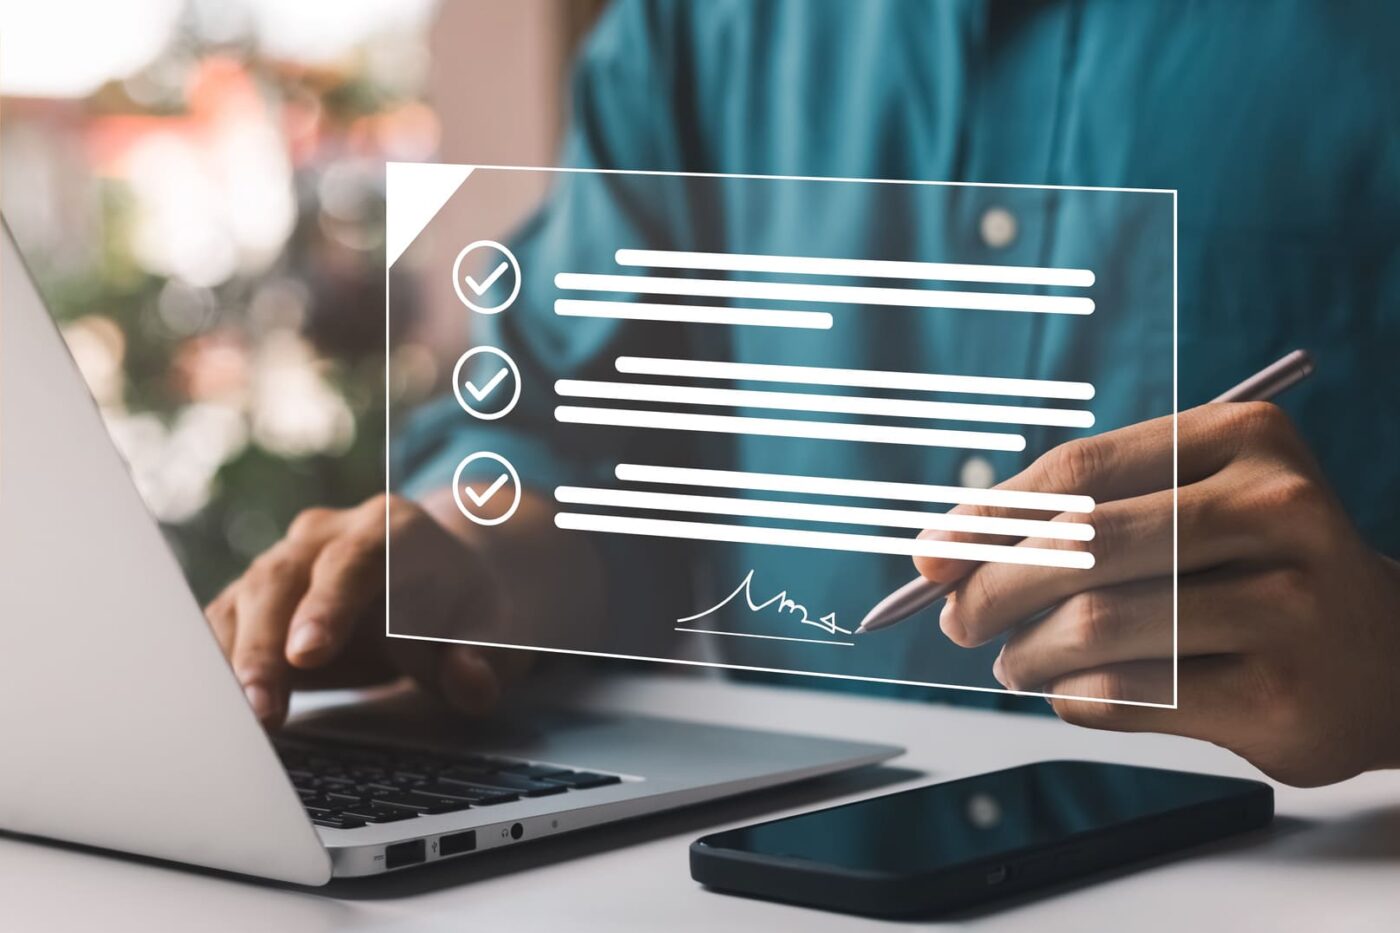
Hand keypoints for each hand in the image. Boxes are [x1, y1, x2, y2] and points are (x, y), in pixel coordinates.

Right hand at [205, 493, 528, 728]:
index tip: (307, 654)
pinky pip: (228, 622)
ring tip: (235, 720)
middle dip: (266, 645)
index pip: (353, 561)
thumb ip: (481, 660)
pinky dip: (218, 664)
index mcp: (393, 529)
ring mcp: (289, 560)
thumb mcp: (491, 635)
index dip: (327, 605)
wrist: (442, 588)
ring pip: (245, 599)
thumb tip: (469, 680)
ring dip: (234, 661)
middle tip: (260, 707)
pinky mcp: (260, 595)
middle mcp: (330, 533)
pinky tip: (218, 707)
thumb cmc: (464, 615)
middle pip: (283, 578)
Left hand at [915, 402, 1399, 786]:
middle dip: (994, 591)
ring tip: (1014, 663)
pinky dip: (1074, 697)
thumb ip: (1080, 514)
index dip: (986, 518)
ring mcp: (1289, 604)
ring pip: (1097, 627)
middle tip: (958, 621)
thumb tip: (944, 555)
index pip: (1078, 473)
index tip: (929, 557)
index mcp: (1242, 439)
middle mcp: (1275, 509)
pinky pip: (1129, 696)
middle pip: (1082, 548)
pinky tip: (1070, 691)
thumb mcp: (1188, 504)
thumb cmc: (1252, 567)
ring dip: (1027, 655)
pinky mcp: (1282, 693)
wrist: (1384, 653)